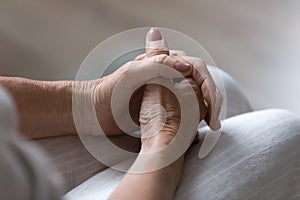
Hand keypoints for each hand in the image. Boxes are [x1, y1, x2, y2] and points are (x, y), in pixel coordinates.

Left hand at [86, 28, 221, 135]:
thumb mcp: (132, 74)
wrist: (94, 113)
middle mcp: (166, 74)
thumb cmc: (109, 91)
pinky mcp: (161, 105)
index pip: (196, 68)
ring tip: (210, 124)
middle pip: (200, 82)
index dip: (207, 85)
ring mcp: (165, 90)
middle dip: (212, 99)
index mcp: (161, 63)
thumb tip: (188, 65)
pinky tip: (197, 127)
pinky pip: (185, 108)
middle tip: (214, 120)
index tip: (211, 106)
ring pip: (195, 95)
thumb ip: (158, 64)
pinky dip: (195, 116)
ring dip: (206, 108)